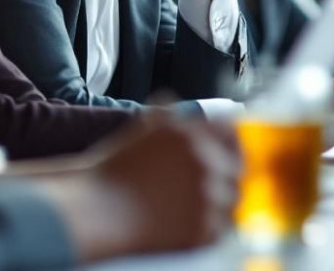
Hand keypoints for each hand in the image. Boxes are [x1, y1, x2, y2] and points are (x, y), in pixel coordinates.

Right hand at [72, 118, 241, 257]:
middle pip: (237, 166)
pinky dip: (210, 226)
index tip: (227, 148)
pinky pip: (221, 228)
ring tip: (193, 205)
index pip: (230, 131)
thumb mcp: (139, 130)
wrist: (97, 210)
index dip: (230, 139)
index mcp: (190, 134)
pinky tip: (187, 223)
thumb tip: (172, 102)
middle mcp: (204, 162)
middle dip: (225, 172)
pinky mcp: (204, 230)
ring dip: (219, 200)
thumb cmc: (111, 172)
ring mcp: (207, 197)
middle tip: (208, 181)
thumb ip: (164, 114)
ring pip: (232, 199)